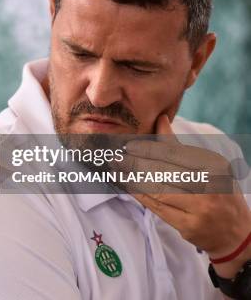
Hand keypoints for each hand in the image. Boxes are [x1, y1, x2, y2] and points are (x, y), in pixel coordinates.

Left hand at [115, 115, 250, 276]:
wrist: (236, 232)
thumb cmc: (219, 193)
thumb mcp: (208, 165)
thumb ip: (181, 147)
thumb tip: (160, 121)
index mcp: (214, 166)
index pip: (173, 153)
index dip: (147, 149)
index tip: (130, 145)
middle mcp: (209, 186)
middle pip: (162, 171)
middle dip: (135, 163)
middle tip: (116, 157)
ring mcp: (199, 208)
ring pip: (156, 189)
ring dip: (132, 178)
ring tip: (117, 169)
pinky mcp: (188, 225)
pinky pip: (156, 207)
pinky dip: (138, 194)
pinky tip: (126, 186)